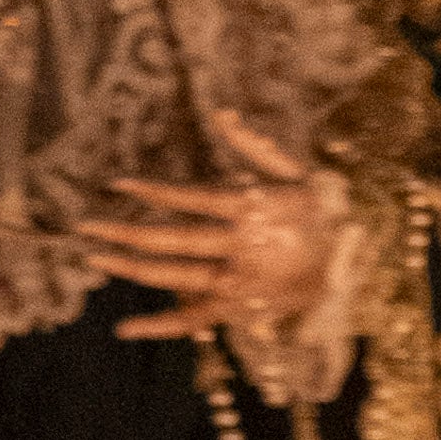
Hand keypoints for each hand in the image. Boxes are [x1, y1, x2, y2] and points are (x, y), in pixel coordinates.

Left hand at [100, 129, 337, 348]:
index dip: (153, 192)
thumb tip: (221, 112)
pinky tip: (123, 327)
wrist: (355, 262)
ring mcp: (240, 283)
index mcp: (254, 210)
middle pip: (174, 241)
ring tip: (95, 257)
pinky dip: (160, 326)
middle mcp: (243, 248)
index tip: (117, 182)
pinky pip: (195, 321)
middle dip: (126, 232)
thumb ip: (252, 146)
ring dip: (133, 268)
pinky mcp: (241, 311)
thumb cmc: (320, 210)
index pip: (193, 199)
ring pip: (177, 278)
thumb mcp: (294, 172)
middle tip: (85, 225)